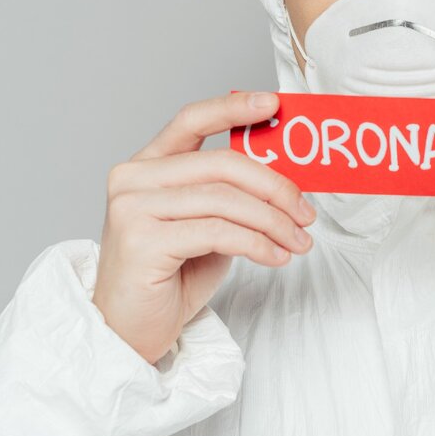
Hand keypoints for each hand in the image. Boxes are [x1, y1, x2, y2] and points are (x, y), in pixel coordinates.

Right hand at [91, 91, 315, 364]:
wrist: (127, 331)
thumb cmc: (169, 278)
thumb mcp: (206, 225)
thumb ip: (229, 195)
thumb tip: (284, 179)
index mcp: (147, 166)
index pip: (191, 121)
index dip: (233, 108)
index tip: (273, 104)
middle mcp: (133, 179)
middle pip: (221, 163)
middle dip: (275, 187)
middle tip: (306, 212)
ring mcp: (132, 208)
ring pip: (225, 200)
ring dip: (273, 222)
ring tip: (298, 242)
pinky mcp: (141, 241)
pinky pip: (218, 232)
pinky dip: (258, 244)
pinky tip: (276, 257)